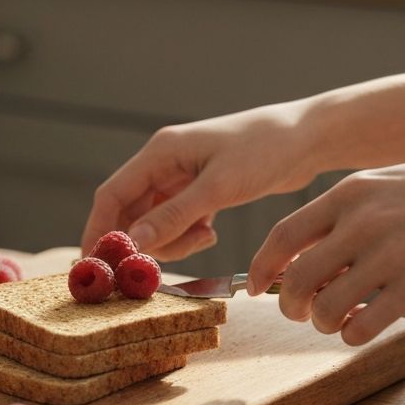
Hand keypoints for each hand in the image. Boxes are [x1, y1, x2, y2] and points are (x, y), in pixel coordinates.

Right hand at [82, 102, 319, 260]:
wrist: (307, 139)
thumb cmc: (264, 151)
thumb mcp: (218, 187)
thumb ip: (174, 215)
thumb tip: (133, 242)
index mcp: (160, 152)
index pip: (111, 194)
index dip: (99, 229)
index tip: (97, 265)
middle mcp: (164, 164)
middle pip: (131, 212)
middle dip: (143, 241)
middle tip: (162, 265)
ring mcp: (181, 178)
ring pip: (154, 222)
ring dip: (171, 240)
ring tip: (205, 237)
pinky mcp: (199, 190)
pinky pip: (177, 221)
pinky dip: (187, 234)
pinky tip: (212, 231)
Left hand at [247, 149, 404, 345]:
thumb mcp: (379, 185)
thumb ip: (339, 217)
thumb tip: (301, 258)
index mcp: (346, 194)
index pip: (281, 237)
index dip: (261, 269)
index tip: (256, 288)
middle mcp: (361, 223)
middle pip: (295, 278)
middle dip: (287, 304)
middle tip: (297, 312)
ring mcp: (390, 255)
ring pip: (325, 307)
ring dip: (321, 323)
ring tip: (333, 320)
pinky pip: (363, 325)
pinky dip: (352, 335)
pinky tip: (360, 328)